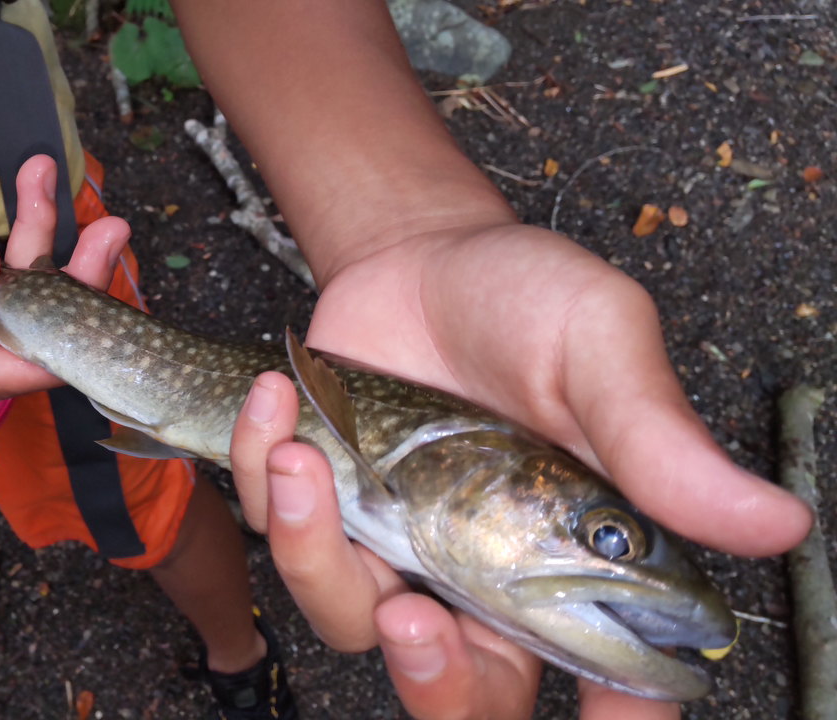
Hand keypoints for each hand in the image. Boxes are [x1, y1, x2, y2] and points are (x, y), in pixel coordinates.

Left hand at [230, 222, 811, 718]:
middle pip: (461, 688)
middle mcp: (481, 570)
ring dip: (311, 553)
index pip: (608, 671)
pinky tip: (278, 403)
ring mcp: (396, 543)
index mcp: (571, 554)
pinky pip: (276, 526)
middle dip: (433, 681)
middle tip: (414, 621)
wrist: (424, 253)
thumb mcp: (598, 348)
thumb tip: (773, 523)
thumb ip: (658, 439)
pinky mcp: (326, 502)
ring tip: (308, 459)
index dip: (616, 717)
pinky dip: (261, 472)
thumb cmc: (526, 300)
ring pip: (347, 616)